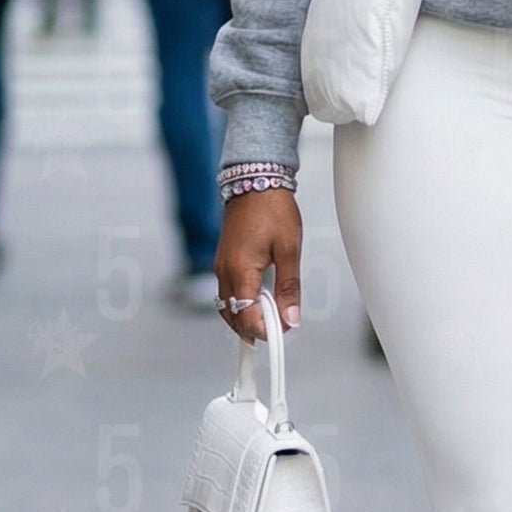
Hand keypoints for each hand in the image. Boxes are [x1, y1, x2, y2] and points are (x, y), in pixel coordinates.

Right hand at [215, 187, 302, 342]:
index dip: (266, 330)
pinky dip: (242, 303)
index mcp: (240, 271)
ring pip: (227, 307)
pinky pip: (227, 292)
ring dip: (247, 316)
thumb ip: (289, 287)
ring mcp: (221, 266)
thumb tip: (291, 318)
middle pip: (232, 317)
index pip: (246, 317)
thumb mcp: (289, 250)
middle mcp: (224, 272)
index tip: (285, 329)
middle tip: (280, 326)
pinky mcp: (223, 261)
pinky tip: (261, 300)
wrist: (255, 181)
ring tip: (273, 314)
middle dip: (254, 328)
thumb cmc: (273, 209)